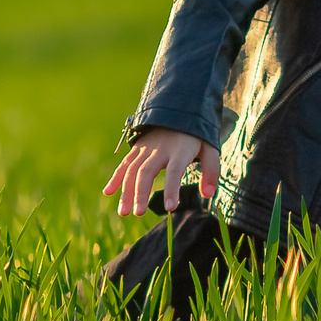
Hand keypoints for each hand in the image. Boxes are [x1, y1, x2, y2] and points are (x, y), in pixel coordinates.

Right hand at [103, 128, 219, 216]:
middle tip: (138, 213)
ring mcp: (146, 148)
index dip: (172, 188)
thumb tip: (208, 195)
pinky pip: (124, 163)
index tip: (170, 207)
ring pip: (133, 170)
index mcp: (180, 150)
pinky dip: (116, 178)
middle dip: (141, 193)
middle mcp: (160, 149)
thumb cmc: (196, 135)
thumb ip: (211, 171)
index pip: (174, 170)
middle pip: (147, 172)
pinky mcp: (137, 148)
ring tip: (124, 212)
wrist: (179, 108)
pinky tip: (108, 192)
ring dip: (126, 191)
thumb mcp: (210, 148)